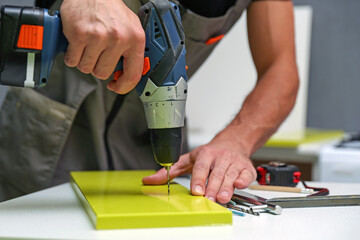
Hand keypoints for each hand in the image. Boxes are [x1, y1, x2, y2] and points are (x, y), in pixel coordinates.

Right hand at [60, 0, 144, 93]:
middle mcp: (118, 38)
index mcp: (135, 39)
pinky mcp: (79, 35)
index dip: (123, 86)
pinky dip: (72, 55)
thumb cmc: (111, 10)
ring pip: (87, 68)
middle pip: (103, 73)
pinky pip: (72, 60)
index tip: (116, 86)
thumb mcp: (132, 28)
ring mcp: (98, 37)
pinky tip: (77, 43)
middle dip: (98, 66)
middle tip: (97, 53)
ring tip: (88, 45)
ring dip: (84, 61)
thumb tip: (128, 75)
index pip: (132, 75)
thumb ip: (132, 52)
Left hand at [142, 137, 256, 203]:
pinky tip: (239, 185)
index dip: (199, 178)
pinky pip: (247, 174)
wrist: (232, 142)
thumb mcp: (188, 159)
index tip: (196, 191)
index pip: (201, 166)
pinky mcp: (246, 167)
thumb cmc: (209, 154)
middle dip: (212, 187)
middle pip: (217, 173)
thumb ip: (170, 171)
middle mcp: (221, 156)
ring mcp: (234, 162)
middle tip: (208, 200)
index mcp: (206, 153)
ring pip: (231, 175)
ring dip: (227, 187)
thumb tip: (149, 180)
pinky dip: (244, 180)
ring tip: (222, 198)